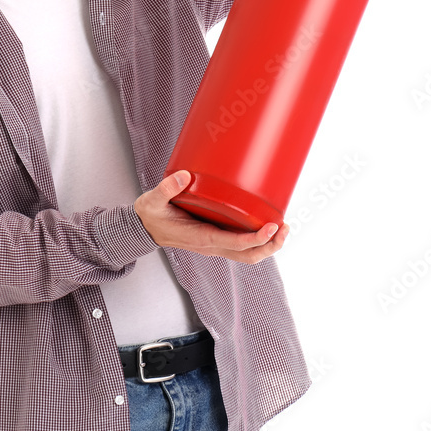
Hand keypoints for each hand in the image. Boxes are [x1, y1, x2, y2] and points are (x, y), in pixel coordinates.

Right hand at [134, 171, 288, 263]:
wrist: (145, 228)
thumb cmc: (151, 215)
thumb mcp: (153, 200)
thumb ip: (167, 188)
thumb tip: (185, 174)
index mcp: (201, 238)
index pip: (235, 244)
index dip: (256, 238)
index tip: (272, 227)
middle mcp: (212, 246)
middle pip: (249, 255)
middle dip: (271, 246)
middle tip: (286, 227)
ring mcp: (215, 245)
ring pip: (248, 254)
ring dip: (269, 245)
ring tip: (284, 227)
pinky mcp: (217, 239)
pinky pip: (242, 245)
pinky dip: (259, 239)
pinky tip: (267, 224)